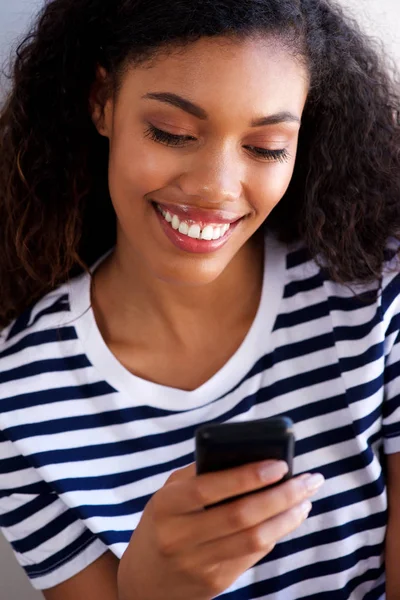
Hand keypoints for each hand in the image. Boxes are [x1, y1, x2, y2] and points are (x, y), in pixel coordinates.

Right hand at [117, 461, 323, 599]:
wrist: (145, 583)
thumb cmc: (163, 524)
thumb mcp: (168, 495)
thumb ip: (200, 475)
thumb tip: (249, 456)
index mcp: (165, 506)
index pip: (209, 488)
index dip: (247, 476)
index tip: (280, 464)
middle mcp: (179, 537)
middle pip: (241, 515)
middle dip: (281, 495)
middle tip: (308, 480)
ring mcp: (198, 564)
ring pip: (254, 539)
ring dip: (287, 517)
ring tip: (305, 498)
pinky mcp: (215, 582)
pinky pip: (253, 555)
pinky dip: (276, 533)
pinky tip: (289, 518)